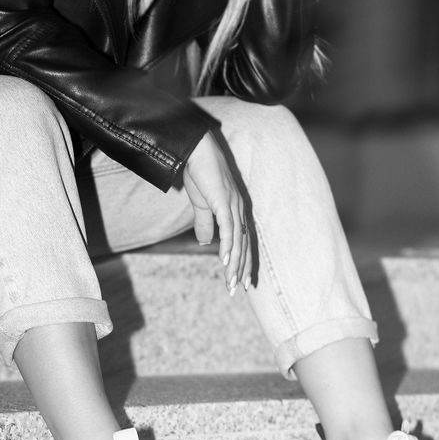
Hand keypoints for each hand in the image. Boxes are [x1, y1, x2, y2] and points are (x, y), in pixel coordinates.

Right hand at [182, 132, 249, 292]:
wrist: (195, 151)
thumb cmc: (199, 174)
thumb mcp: (201, 204)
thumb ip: (205, 223)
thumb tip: (206, 244)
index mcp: (235, 210)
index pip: (242, 240)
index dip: (242, 260)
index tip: (240, 280)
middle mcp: (239, 209)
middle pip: (243, 244)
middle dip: (240, 268)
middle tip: (236, 289)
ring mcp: (233, 205)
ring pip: (237, 240)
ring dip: (234, 263)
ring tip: (231, 283)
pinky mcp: (223, 201)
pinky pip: (227, 228)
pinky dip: (228, 245)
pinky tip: (225, 261)